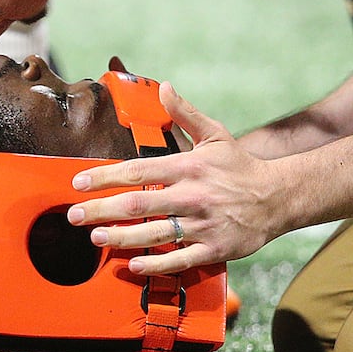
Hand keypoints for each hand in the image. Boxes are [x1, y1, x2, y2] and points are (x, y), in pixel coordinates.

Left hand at [65, 83, 281, 273]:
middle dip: (101, 210)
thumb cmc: (240, 166)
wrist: (279, 198)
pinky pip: (179, 259)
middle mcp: (193, 195)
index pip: (138, 170)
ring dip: (121, 238)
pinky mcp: (214, 249)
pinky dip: (155, 263)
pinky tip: (133, 264)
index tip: (79, 183)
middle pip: (138, 205)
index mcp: (189, 167)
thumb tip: (164, 87)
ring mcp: (203, 224)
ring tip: (96, 238)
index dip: (105, 177)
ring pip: (154, 234)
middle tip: (74, 215)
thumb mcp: (215, 135)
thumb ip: (185, 113)